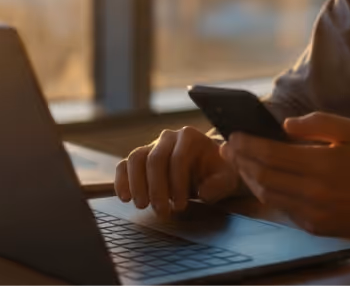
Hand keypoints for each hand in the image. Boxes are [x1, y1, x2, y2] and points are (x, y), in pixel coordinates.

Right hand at [114, 126, 240, 219]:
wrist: (209, 168)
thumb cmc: (218, 172)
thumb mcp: (227, 177)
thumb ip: (220, 184)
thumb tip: (203, 192)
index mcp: (190, 137)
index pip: (178, 158)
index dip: (177, 184)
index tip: (180, 206)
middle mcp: (169, 137)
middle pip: (155, 159)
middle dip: (156, 188)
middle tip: (160, 211)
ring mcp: (152, 146)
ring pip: (135, 159)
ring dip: (136, 184)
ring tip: (142, 205)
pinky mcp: (140, 159)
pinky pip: (124, 165)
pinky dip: (121, 180)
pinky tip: (125, 198)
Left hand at [220, 112, 349, 238]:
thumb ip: (317, 124)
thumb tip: (284, 126)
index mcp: (321, 163)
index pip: (271, 154)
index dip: (248, 145)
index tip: (234, 136)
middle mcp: (313, 191)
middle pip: (263, 176)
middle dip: (241, 160)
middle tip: (227, 148)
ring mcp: (312, 213)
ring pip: (268, 195)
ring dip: (250, 178)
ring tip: (240, 164)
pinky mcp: (314, 227)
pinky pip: (283, 209)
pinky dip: (269, 194)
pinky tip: (264, 182)